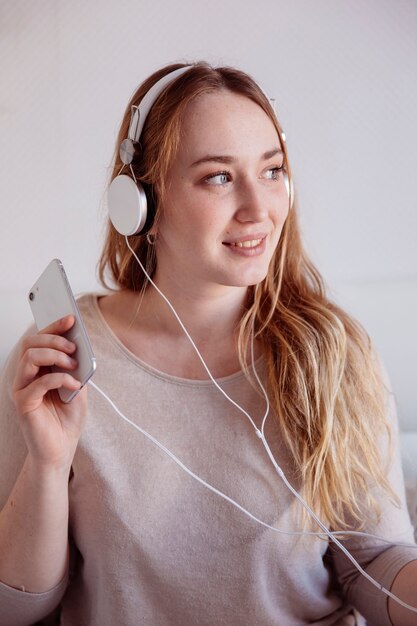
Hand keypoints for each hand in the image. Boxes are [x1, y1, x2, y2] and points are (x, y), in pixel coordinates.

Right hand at [12, 315, 87, 471]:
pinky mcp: (23, 403)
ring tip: (73, 365)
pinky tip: (74, 385)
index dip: (53, 326)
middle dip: (54, 339)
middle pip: (30, 343)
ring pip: (30, 357)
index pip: (38, 339)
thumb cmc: (68, 419)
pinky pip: (38, 382)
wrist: (62, 449)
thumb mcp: (77, 387)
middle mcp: (25, 376)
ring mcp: (21, 389)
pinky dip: (59, 379)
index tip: (71, 318)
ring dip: (55, 356)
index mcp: (37, 369)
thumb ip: (75, 367)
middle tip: (74, 347)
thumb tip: (79, 344)